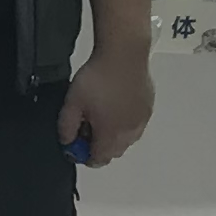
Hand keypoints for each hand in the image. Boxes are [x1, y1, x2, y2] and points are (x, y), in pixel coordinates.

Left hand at [64, 40, 155, 166]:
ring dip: (113, 134)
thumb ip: (66, 127)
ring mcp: (142, 121)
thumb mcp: (72, 103)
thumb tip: (67, 142)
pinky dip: (125, 122)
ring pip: (126, 139)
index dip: (84, 155)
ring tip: (100, 113)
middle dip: (99, 145)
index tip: (76, 142)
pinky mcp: (148, 108)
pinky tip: (115, 104)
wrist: (123, 54)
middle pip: (113, 152)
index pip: (98, 160)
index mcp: (111, 136)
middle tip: (86, 125)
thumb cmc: (98, 78)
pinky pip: (136, 124)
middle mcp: (130, 133)